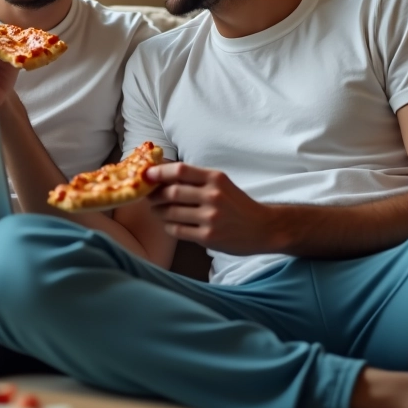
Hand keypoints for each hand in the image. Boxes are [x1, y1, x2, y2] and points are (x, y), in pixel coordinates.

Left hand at [145, 162, 278, 254]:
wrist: (262, 228)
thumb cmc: (237, 204)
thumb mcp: (221, 183)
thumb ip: (196, 179)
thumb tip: (161, 175)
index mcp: (215, 178)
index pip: (179, 170)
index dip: (158, 172)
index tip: (145, 175)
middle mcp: (213, 196)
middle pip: (171, 192)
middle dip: (154, 195)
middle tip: (148, 196)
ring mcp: (210, 217)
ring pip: (171, 212)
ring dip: (158, 211)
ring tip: (157, 210)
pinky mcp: (208, 236)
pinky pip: (177, 230)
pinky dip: (168, 226)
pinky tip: (169, 224)